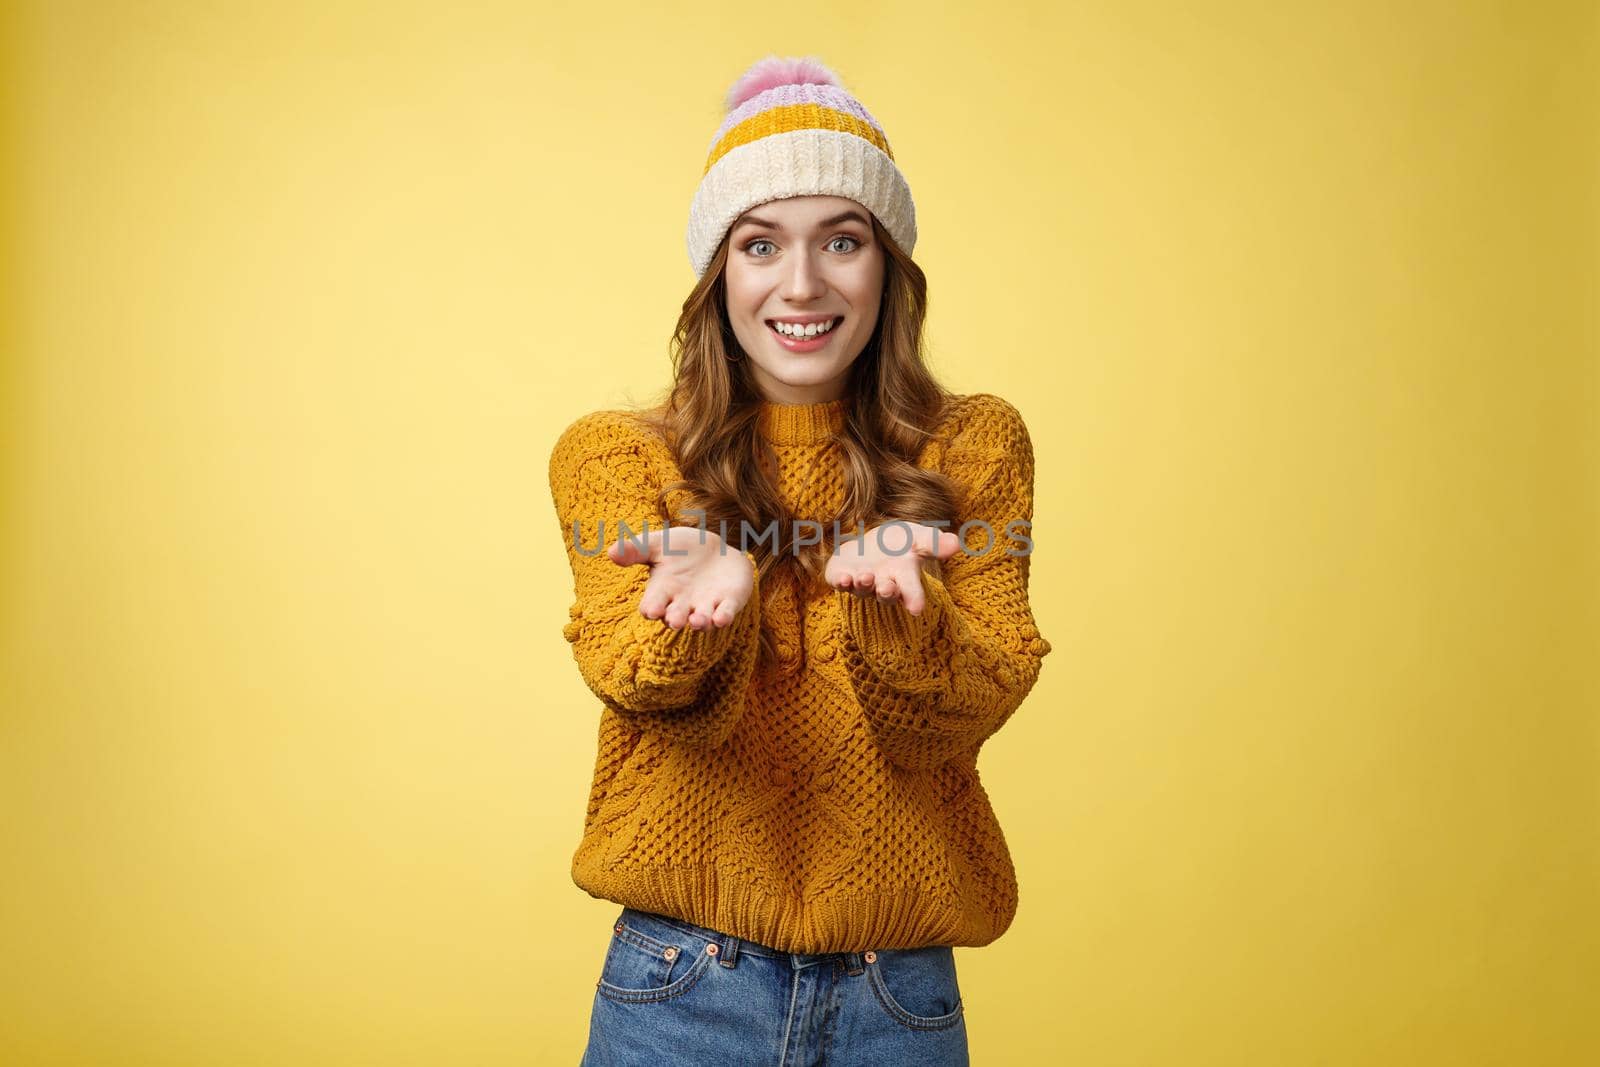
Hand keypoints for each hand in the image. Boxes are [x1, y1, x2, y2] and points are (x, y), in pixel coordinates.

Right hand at [608, 526, 754, 630]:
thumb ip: (636, 549)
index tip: (650, 610)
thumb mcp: (658, 545)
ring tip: (697, 621)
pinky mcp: (728, 603)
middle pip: (676, 616)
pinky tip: (721, 619)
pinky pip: (725, 613)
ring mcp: (706, 605)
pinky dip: (723, 617)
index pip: (653, 604)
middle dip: (675, 618)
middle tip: (674, 621)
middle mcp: (683, 604)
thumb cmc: (680, 550)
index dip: (652, 608)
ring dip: (700, 622)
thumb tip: (611, 552)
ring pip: (701, 619)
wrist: (715, 551)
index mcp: (662, 592)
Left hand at [826, 522, 961, 615]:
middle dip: (886, 592)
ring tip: (866, 576)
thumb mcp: (917, 537)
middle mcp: (883, 585)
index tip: (917, 608)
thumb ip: (934, 543)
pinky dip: (840, 581)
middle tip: (886, 588)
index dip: (914, 599)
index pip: (912, 592)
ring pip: (863, 590)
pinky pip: (839, 583)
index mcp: (904, 578)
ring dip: (864, 584)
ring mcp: (861, 583)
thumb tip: (956, 543)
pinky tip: (843, 577)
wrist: (870, 542)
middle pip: (886, 594)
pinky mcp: (840, 577)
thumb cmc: (900, 544)